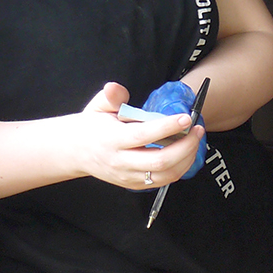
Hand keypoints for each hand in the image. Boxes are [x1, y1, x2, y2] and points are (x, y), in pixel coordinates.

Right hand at [66, 83, 204, 190]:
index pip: (143, 135)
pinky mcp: (133, 184)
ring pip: (165, 175)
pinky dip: (179, 168)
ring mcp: (128, 176)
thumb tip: (115, 88)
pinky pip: (162, 181)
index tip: (186, 117)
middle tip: (197, 129)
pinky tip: (186, 154)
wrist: (75, 152)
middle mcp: (120, 161)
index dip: (167, 127)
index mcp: (112, 140)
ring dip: (187, 158)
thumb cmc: (92, 127)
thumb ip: (111, 97)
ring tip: (195, 140)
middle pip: (160, 161)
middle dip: (185, 145)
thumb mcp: (97, 107)